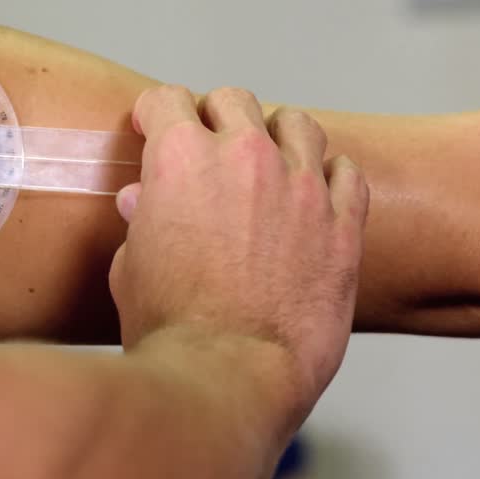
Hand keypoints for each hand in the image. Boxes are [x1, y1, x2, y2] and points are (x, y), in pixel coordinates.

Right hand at [109, 85, 368, 426]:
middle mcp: (245, 157)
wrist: (227, 378)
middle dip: (216, 118)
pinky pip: (348, 173)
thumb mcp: (132, 269)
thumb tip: (144, 202)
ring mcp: (302, 187)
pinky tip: (318, 196)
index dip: (156, 114)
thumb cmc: (170, 332)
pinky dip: (330, 178)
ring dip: (278, 136)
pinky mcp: (343, 224)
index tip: (156, 128)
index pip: (168, 101)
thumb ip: (143, 223)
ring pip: (297, 124)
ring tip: (271, 163)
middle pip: (234, 102)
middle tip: (211, 148)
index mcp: (181, 158)